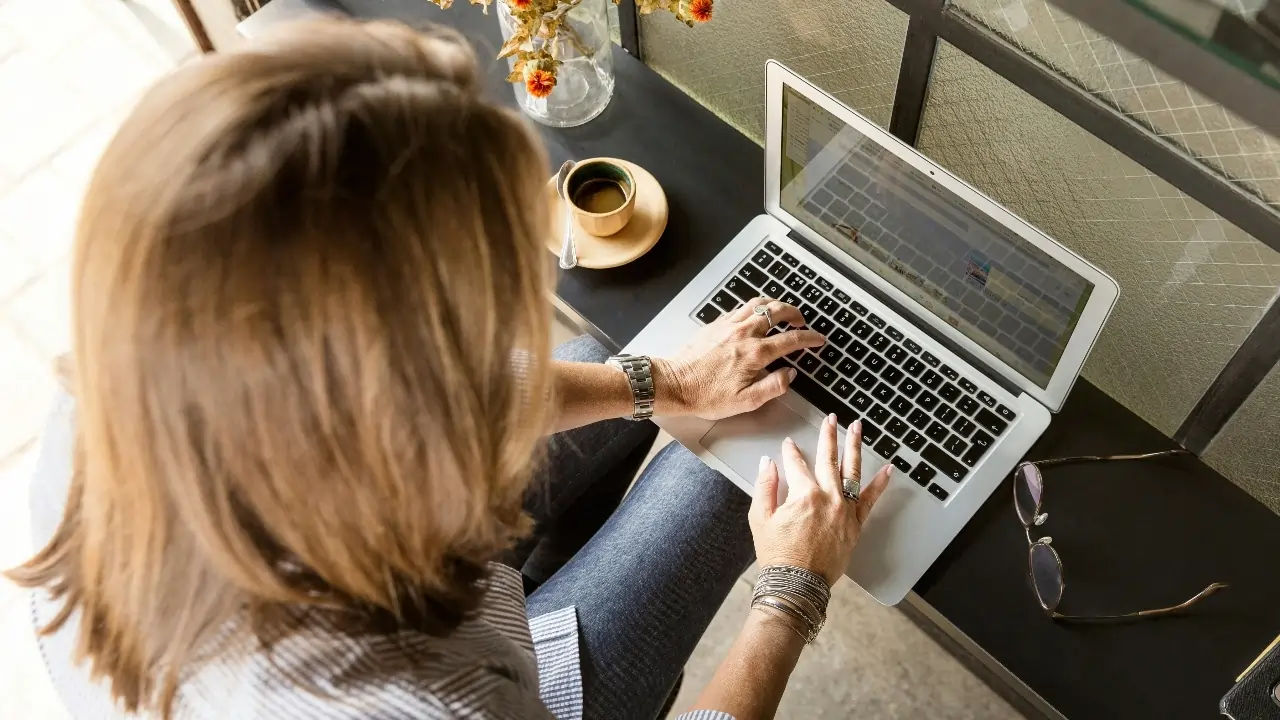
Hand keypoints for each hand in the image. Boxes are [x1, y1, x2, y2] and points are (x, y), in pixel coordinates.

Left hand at [654, 297, 824, 419]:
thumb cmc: (705, 395)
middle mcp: (743, 334)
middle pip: (777, 311)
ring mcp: (728, 326)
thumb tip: (789, 375)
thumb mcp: (746, 401)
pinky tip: (754, 315)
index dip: (809, 338)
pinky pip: (740, 308)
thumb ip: (773, 386)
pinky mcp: (715, 324)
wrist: (673, 384)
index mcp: (755, 354)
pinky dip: (753, 308)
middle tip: (801, 321)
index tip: (818, 339)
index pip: (791, 340)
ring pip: (758, 303)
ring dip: (775, 304)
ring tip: (782, 311)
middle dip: (795, 313)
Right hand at [749, 416, 892, 584]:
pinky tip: (888, 469)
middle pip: (828, 459)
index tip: (788, 445)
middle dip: (828, 436)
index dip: (790, 452)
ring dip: (854, 447)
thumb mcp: (760, 519)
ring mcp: (845, 510)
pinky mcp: (855, 524)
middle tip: (831, 419)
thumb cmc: (777, 555)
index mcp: (803, 494)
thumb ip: (765, 486)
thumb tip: (768, 463)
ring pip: (851, 471)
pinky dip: (880, 484)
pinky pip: (870, 500)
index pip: (796, 464)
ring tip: (857, 429)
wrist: (797, 584)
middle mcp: (828, 497)